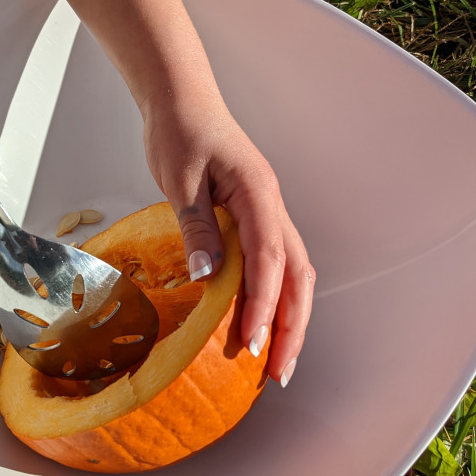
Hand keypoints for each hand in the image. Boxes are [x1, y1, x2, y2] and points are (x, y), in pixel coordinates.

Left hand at [142, 88, 314, 387]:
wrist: (182, 102)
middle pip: (296, 277)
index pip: (268, 262)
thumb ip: (197, 227)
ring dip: (288, 319)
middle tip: (277, 373)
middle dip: (291, 328)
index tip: (249, 345)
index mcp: (257, 196)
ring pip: (293, 274)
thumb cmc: (179, 133)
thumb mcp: (180, 180)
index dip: (262, 307)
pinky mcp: (254, 217)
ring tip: (274, 362)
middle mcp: (272, 207)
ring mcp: (268, 212)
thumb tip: (209, 278)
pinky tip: (260, 323)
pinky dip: (274, 298)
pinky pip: (275, 264)